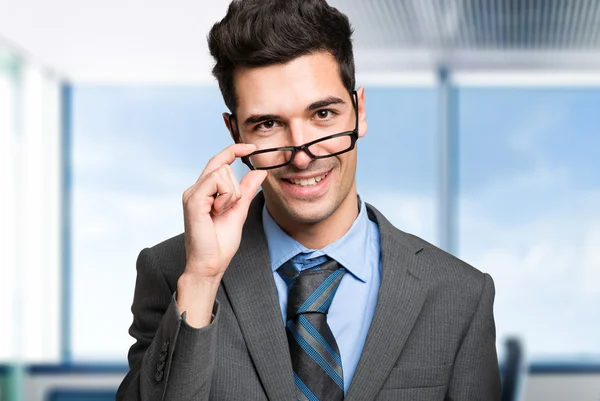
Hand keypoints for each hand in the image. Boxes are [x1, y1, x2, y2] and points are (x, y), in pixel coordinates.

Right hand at [181, 143, 266, 281]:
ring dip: (231, 195)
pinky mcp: (193, 200)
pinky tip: (217, 212)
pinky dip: (225, 197)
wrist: (210, 264)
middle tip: (226, 211)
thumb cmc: (220, 243)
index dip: (234, 150)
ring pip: (222, 173)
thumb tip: (259, 171)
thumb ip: (247, 190)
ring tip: (220, 213)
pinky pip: (216, 182)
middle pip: (224, 166)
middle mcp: (196, 189)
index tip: (251, 147)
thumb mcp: (239, 211)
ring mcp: (193, 193)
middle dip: (235, 188)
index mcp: (205, 190)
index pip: (219, 160)